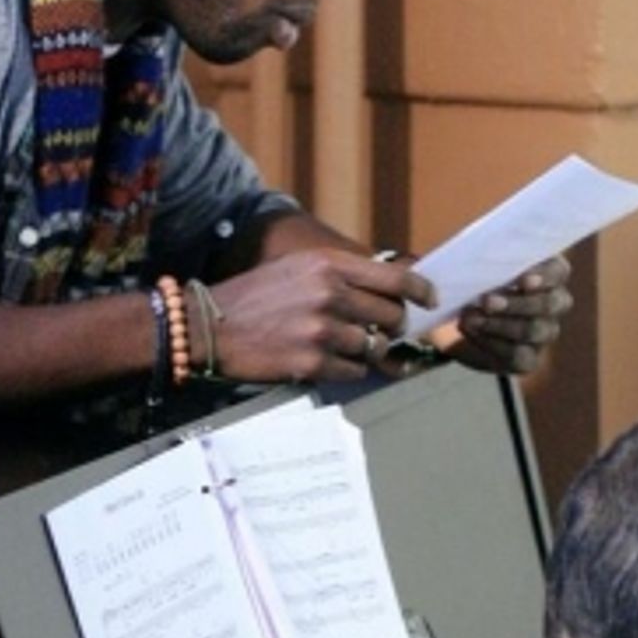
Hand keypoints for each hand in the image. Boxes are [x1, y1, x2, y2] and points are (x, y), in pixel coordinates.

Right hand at [207, 248, 434, 383]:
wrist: (208, 327)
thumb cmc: (254, 297)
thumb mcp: (297, 269)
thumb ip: (340, 275)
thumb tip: (386, 291)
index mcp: (328, 265)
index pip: (394, 279)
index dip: (420, 292)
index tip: (429, 300)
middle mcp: (330, 294)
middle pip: (391, 316)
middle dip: (392, 327)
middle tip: (384, 331)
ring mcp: (322, 330)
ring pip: (374, 347)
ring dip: (366, 350)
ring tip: (340, 346)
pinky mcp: (312, 362)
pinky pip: (354, 372)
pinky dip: (347, 370)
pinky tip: (324, 361)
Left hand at [450, 256, 572, 375]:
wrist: (452, 313)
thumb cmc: (468, 279)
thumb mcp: (466, 264)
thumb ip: (467, 259)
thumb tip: (447, 279)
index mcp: (546, 271)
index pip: (559, 272)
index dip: (545, 276)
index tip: (522, 280)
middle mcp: (553, 302)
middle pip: (551, 304)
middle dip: (518, 303)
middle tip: (486, 301)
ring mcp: (543, 332)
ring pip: (535, 330)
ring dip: (501, 325)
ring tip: (470, 318)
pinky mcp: (528, 358)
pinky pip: (519, 355)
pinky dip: (492, 344)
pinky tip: (472, 332)